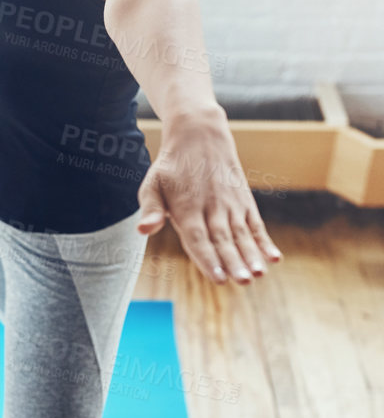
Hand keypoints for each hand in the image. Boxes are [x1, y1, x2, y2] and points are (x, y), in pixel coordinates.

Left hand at [135, 110, 282, 283]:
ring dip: (251, 255)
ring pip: (241, 234)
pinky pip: (255, 224)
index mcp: (186, 208)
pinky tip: (274, 257)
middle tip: (243, 281)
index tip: (218, 278)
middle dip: (233, 262)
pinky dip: (264, 241)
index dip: (208, 259)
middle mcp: (211, 208)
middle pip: (223, 240)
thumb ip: (150, 209)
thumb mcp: (152, 184)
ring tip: (260, 273)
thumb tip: (143, 230)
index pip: (198, 238)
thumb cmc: (171, 167)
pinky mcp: (244, 202)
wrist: (200, 136)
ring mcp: (230, 205)